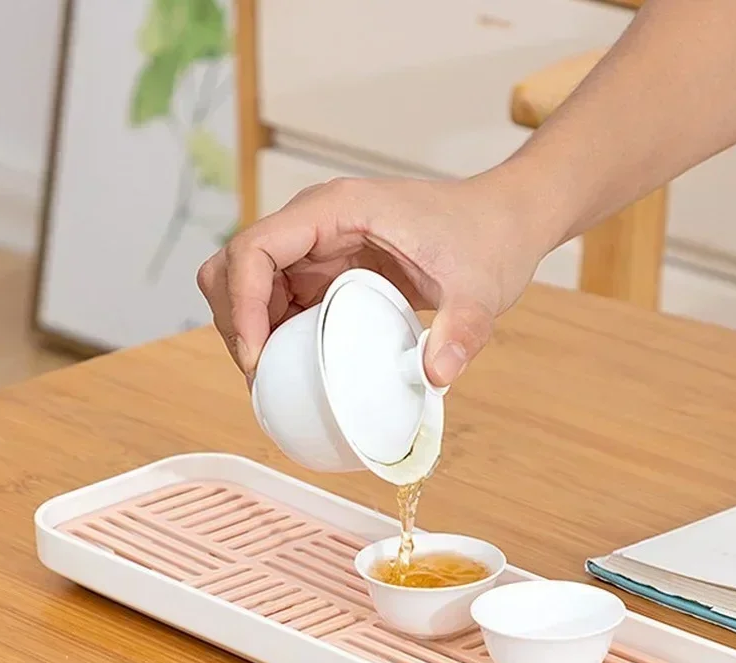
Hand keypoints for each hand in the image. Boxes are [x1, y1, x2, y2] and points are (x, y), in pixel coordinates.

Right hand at [197, 171, 545, 386]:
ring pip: (247, 285)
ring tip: (275, 381)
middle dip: (236, 323)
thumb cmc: (487, 240)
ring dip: (249, 332)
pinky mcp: (325, 270)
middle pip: (234, 266)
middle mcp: (316, 222)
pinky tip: (295, 369)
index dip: (242, 303)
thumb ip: (461, 332)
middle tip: (262, 379)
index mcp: (338, 210)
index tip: (257, 357)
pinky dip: (272, 335)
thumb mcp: (479, 292)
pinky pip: (277, 301)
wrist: (502, 224)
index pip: (256, 246)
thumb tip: (435, 376)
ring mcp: (317, 247)